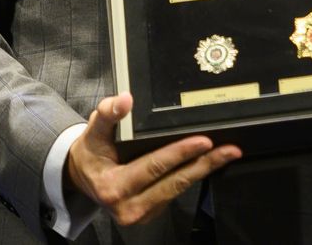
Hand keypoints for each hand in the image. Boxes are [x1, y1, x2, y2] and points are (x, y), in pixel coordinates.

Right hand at [66, 93, 240, 225]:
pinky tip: (207, 163)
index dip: (179, 154)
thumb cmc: (91, 152)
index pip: (153, 167)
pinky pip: (174, 193)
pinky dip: (192, 176)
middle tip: (229, 149)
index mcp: (114, 187)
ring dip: (204, 170)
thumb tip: (125, 99)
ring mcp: (140, 214)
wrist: (82, 178)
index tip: (203, 141)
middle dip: (204, 164)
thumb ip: (108, 114)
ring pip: (178, 189)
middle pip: (174, 182)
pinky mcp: (150, 213)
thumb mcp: (94, 131)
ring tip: (227, 154)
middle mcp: (128, 206)